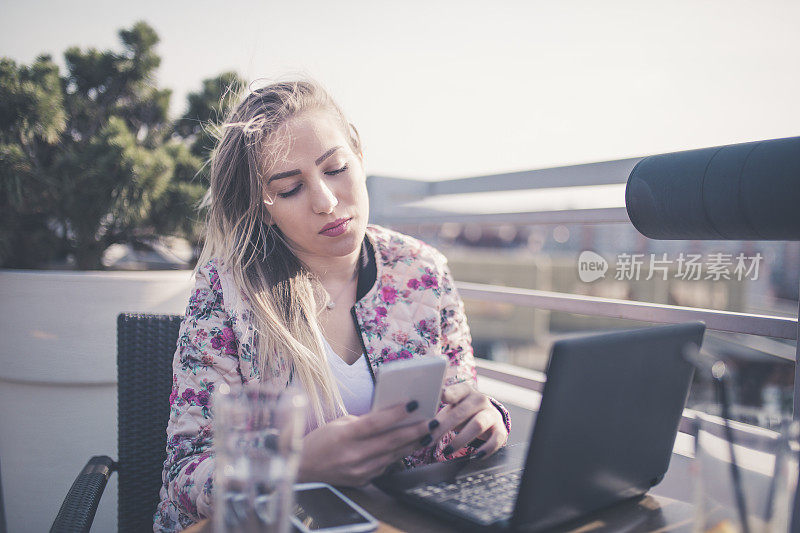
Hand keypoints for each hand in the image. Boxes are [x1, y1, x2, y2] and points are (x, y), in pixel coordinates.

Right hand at [297, 401, 432, 485]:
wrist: (303, 469)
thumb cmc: (320, 441)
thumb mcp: (338, 423)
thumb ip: (364, 421)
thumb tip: (390, 416)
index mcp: (344, 435)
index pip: (376, 423)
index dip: (396, 413)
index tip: (414, 404)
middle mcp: (353, 455)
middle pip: (391, 441)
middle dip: (415, 431)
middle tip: (433, 422)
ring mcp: (359, 471)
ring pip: (393, 455)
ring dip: (413, 444)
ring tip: (428, 433)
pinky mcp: (363, 480)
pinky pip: (385, 466)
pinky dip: (398, 455)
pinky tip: (409, 446)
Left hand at [430, 382, 507, 459]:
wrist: (487, 417)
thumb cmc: (462, 412)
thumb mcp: (451, 408)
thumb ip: (438, 412)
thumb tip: (418, 422)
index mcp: (465, 391)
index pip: (455, 391)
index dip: (446, 396)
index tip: (437, 401)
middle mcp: (480, 399)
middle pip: (461, 412)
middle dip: (443, 427)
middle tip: (429, 439)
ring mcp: (492, 414)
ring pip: (477, 425)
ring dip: (460, 439)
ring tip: (447, 451)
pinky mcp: (500, 429)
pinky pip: (496, 439)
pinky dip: (486, 449)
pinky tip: (475, 456)